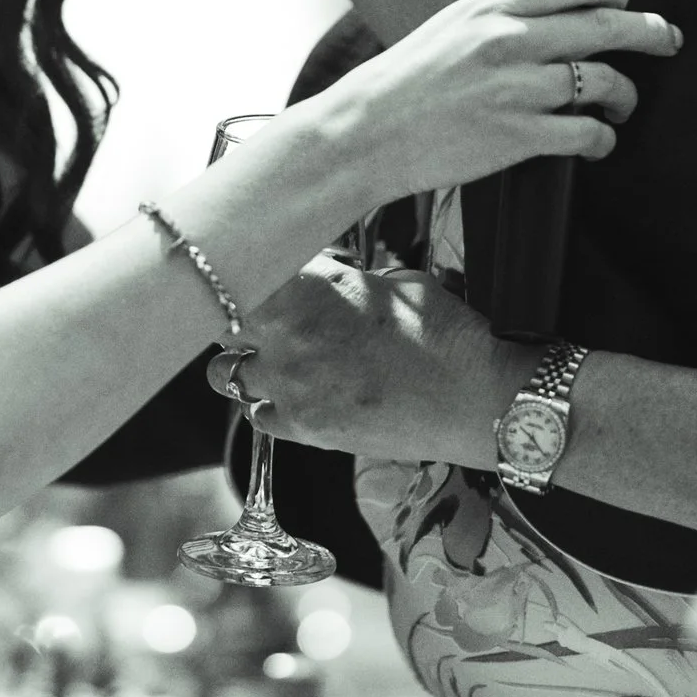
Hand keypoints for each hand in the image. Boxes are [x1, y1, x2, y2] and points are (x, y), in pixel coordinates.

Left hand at [214, 262, 510, 467]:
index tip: (256, 270)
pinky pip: (258, 416)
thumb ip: (348, 283)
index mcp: (312, 286)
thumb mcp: (399, 285)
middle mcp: (289, 335)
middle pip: (219, 317)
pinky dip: (267, 405)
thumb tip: (333, 284)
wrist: (477, 400)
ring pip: (225, 372)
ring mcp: (291, 386)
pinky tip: (293, 395)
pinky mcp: (304, 429)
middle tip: (255, 312)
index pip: (244, 268)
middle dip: (232, 312)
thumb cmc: (447, 336)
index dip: (248, 270)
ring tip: (271, 358)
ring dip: (241, 361)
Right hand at [328, 0, 679, 208]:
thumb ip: (501, 16)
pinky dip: (602, 139)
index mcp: (493, 6)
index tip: (628, 0)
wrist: (365, 132)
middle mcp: (510, 40)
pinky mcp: (518, 137)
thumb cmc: (406, 82)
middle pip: (608, 25)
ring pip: (606, 82)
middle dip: (650, 32)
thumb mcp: (451, 26)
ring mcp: (517, 89)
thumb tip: (553, 14)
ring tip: (623, 104)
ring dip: (626, 95)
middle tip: (668, 39)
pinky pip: (587, 133)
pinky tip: (598, 142)